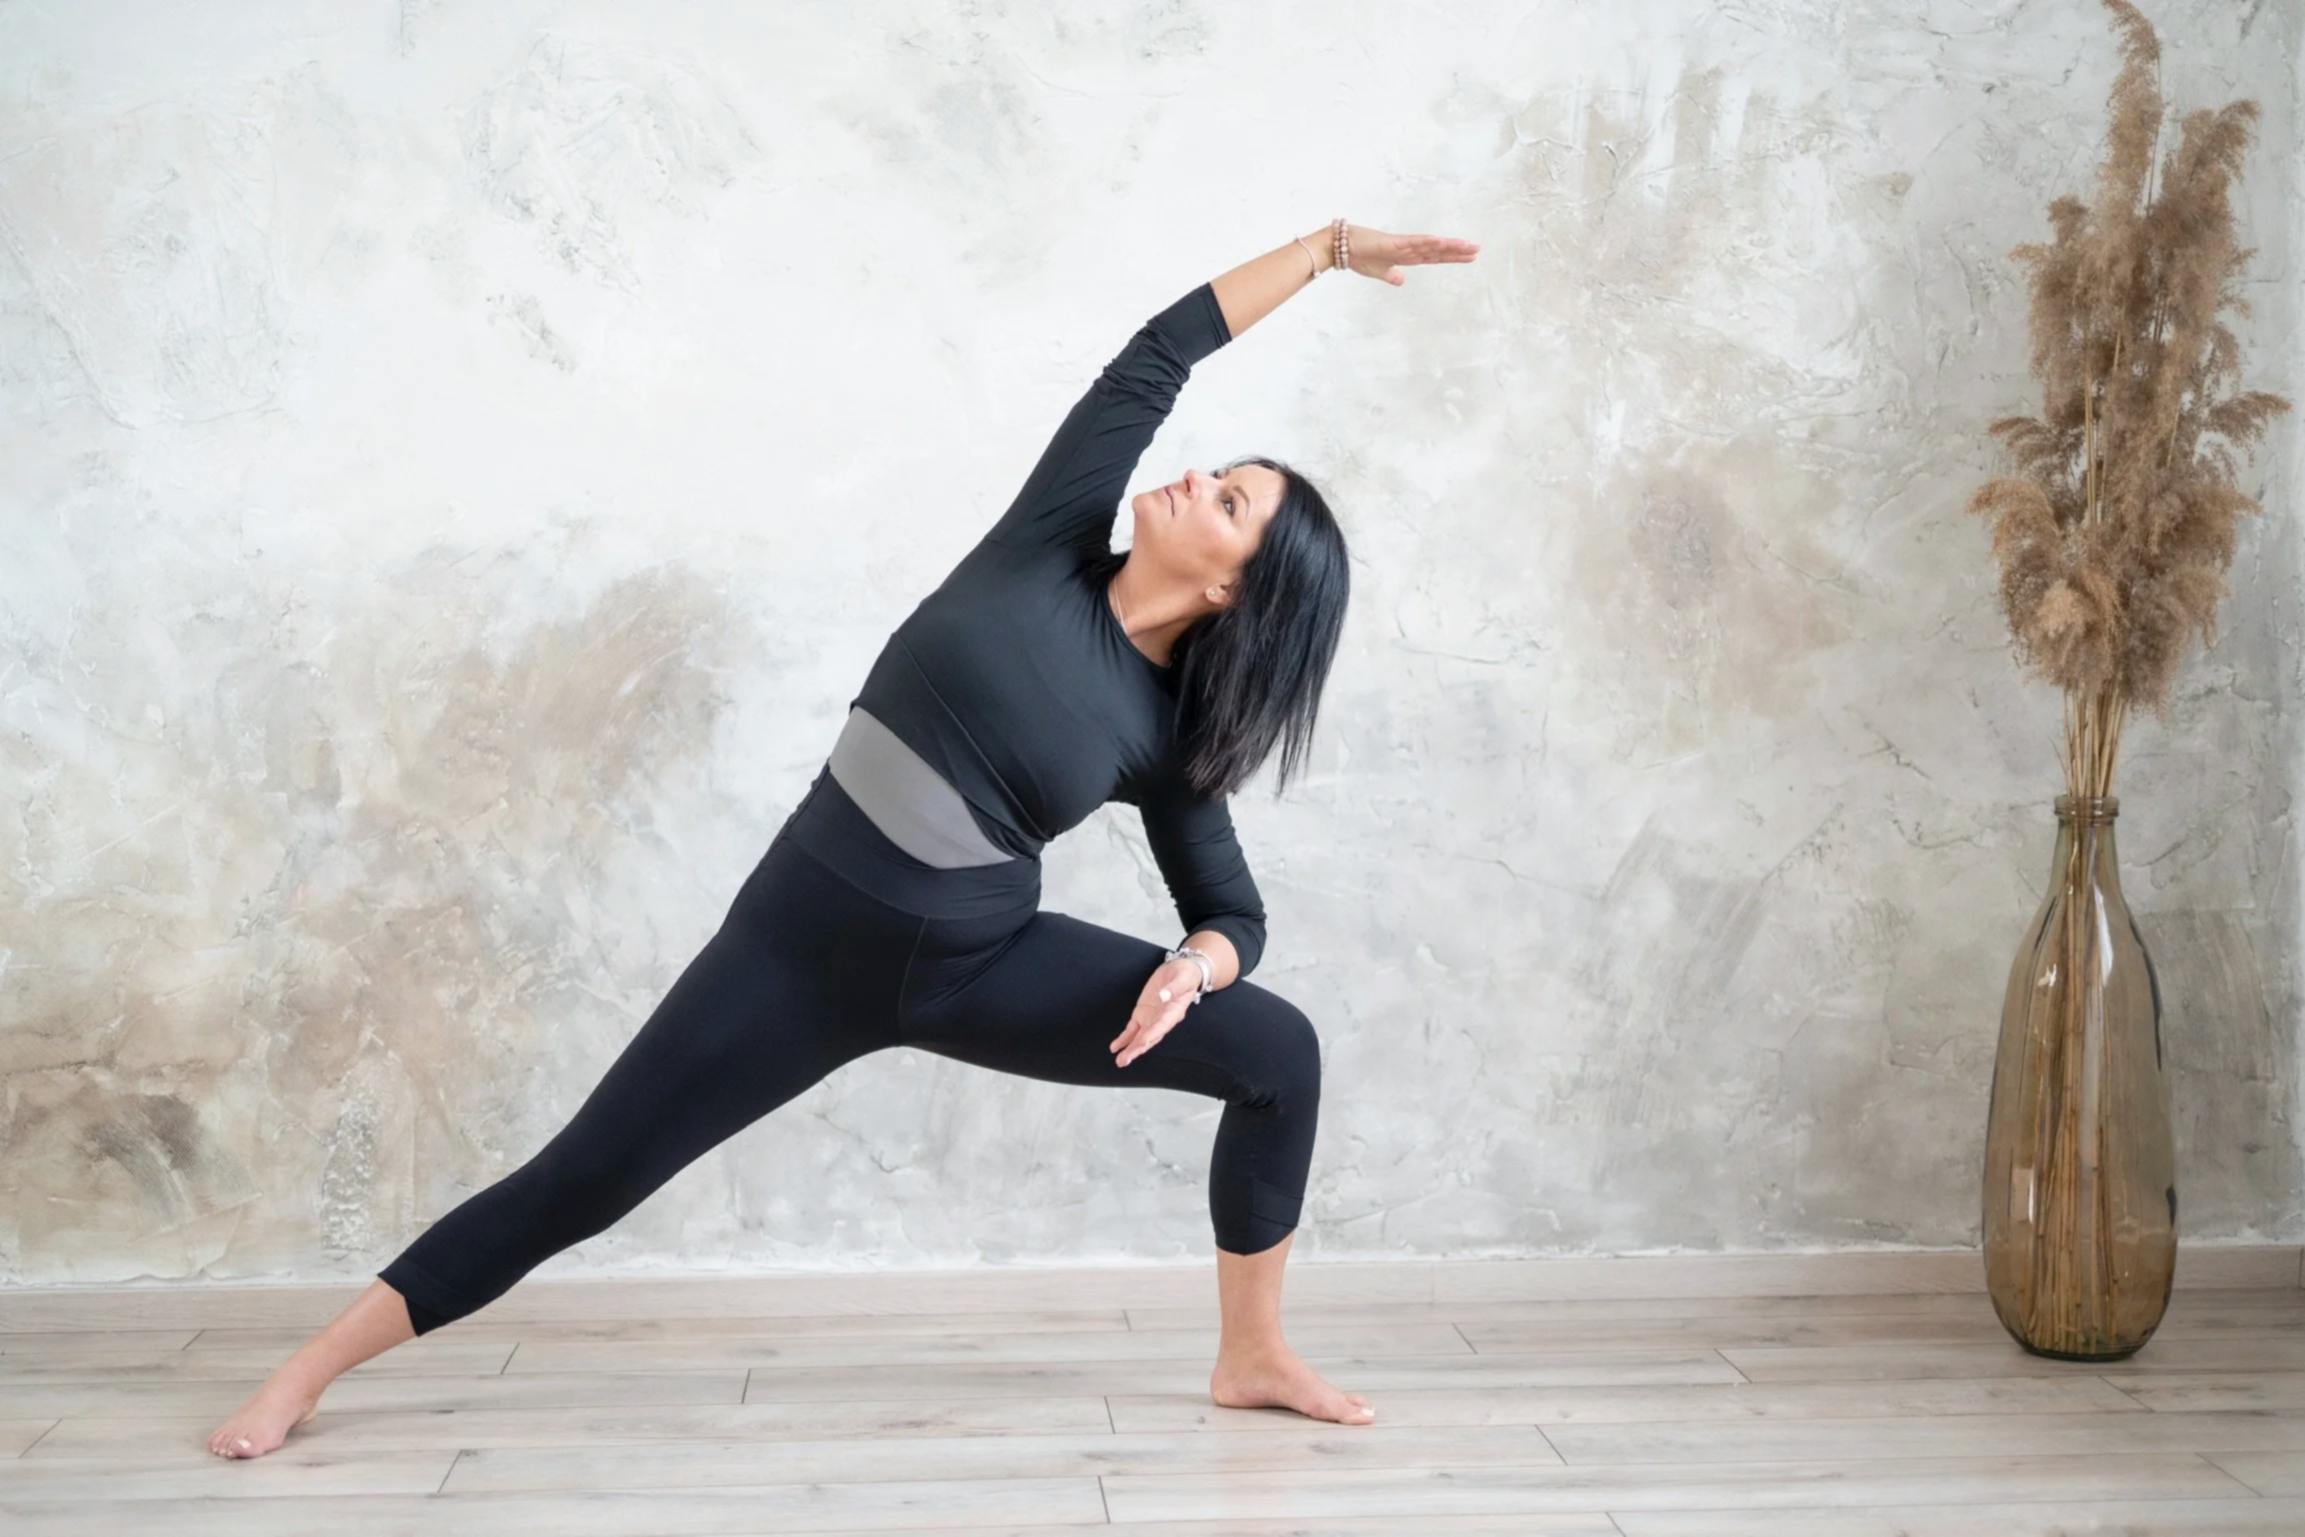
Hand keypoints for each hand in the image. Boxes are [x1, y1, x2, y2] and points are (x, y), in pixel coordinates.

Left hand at [1110, 956, 1204, 1067]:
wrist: (1182, 972)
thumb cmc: (1186, 975)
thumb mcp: (1183, 978)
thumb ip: (1174, 987)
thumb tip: (1163, 995)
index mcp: (1174, 1012)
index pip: (1163, 1025)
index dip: (1153, 1034)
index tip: (1143, 1041)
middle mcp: (1163, 1020)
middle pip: (1150, 1037)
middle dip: (1137, 1049)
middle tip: (1125, 1060)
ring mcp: (1152, 1019)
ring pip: (1140, 1037)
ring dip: (1130, 1049)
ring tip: (1120, 1061)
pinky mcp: (1142, 1014)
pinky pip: (1132, 1029)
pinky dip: (1124, 1039)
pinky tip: (1115, 1048)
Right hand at [1341, 225, 1479, 285]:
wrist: (1340, 248)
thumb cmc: (1357, 257)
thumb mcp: (1377, 272)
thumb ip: (1390, 275)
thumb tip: (1402, 280)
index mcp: (1405, 257)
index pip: (1434, 257)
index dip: (1452, 257)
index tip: (1469, 257)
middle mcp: (1407, 249)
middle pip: (1437, 250)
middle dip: (1457, 250)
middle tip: (1477, 249)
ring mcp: (1401, 245)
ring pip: (1430, 245)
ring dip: (1449, 245)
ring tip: (1467, 245)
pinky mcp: (1393, 243)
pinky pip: (1414, 243)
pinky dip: (1428, 242)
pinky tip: (1442, 242)